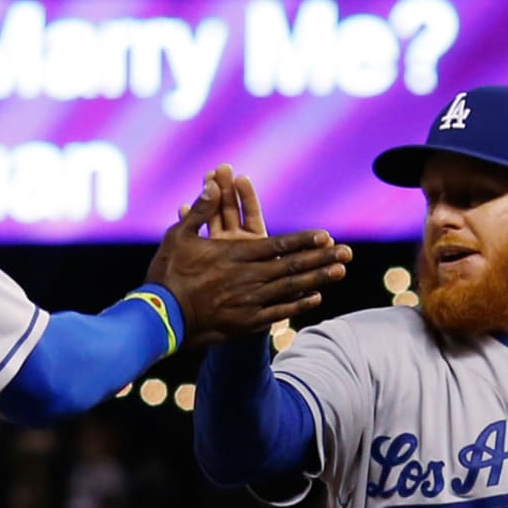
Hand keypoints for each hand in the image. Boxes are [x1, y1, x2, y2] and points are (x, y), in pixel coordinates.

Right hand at [147, 165, 351, 345]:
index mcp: (234, 254)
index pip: (278, 245)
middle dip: (322, 259)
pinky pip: (279, 312)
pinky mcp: (245, 323)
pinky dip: (298, 304)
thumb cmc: (167, 274)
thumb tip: (212, 184)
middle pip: (292, 266)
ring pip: (291, 288)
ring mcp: (249, 301)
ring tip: (339, 272)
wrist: (160, 318)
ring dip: (317, 279)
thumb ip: (200, 210)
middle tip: (347, 253)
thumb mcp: (178, 235)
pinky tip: (314, 298)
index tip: (326, 236)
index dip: (304, 241)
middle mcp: (248, 277)